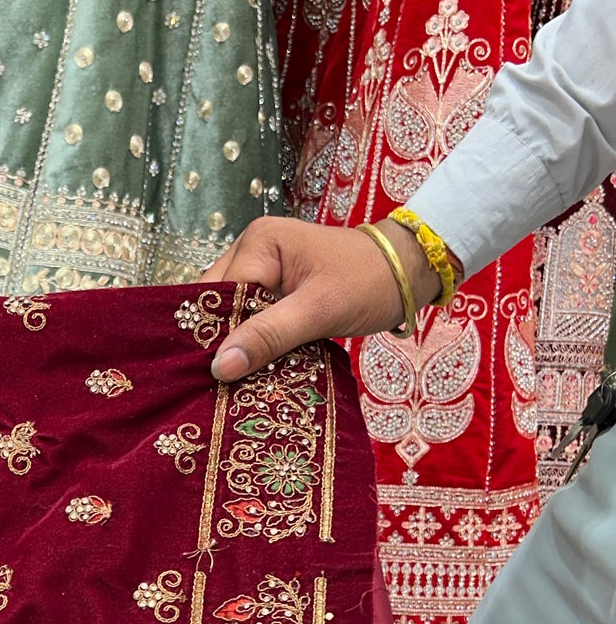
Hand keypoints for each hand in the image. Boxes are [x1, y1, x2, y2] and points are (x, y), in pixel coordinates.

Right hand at [202, 215, 442, 381]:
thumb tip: (220, 366)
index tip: (213, 374)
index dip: (214, 333)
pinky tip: (255, 364)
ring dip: (237, 343)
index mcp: (260, 242)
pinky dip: (254, 340)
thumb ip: (269, 335)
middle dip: (221, 339)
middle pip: (218, 302)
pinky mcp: (276, 287)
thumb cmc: (370, 282)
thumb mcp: (319, 311)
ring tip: (234, 378)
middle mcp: (254, 249)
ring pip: (233, 313)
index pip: (218, 294)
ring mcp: (264, 268)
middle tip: (221, 381)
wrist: (408, 273)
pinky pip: (252, 317)